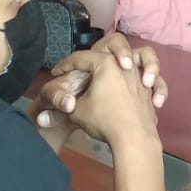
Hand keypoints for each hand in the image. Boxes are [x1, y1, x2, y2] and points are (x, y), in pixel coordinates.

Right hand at [33, 33, 165, 144]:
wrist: (134, 138)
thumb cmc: (104, 120)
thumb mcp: (77, 113)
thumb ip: (60, 111)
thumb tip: (40, 119)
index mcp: (105, 63)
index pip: (80, 58)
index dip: (65, 66)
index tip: (56, 73)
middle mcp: (125, 65)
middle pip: (107, 52)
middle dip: (92, 59)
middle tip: (80, 70)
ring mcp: (140, 76)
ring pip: (137, 58)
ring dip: (127, 61)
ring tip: (121, 68)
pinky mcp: (150, 90)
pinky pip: (150, 78)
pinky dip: (146, 80)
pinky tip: (140, 87)